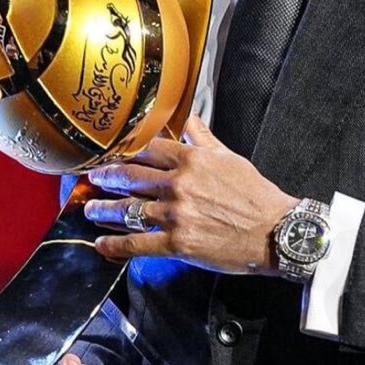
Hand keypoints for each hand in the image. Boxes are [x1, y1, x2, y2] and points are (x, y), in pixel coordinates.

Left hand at [84, 114, 297, 273]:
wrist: (274, 231)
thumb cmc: (254, 194)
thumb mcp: (229, 157)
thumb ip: (202, 138)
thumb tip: (188, 117)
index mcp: (192, 160)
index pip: (148, 148)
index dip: (124, 148)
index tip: (109, 149)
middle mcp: (179, 185)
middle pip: (131, 176)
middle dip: (106, 176)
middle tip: (91, 177)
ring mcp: (176, 215)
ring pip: (128, 209)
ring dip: (103, 209)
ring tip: (90, 208)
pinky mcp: (177, 244)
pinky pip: (137, 245)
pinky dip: (115, 246)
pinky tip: (101, 246)